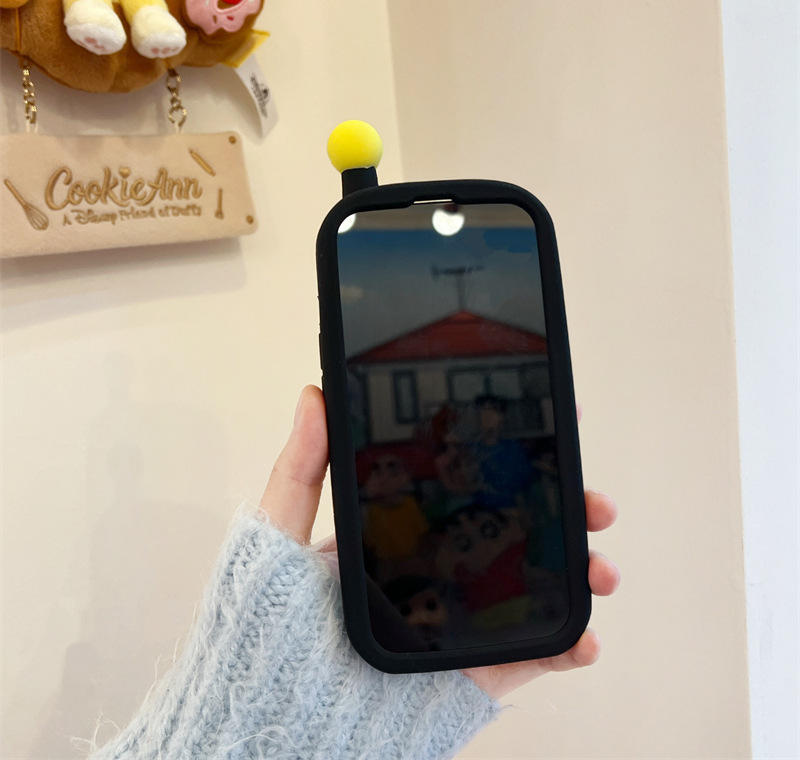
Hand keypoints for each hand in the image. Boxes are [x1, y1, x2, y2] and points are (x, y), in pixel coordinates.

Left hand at [260, 385, 619, 699]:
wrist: (275, 719)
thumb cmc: (269, 627)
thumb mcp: (279, 535)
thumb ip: (300, 469)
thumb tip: (313, 397)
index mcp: (402, 533)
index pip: (467, 488)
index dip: (512, 463)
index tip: (547, 435)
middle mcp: (438, 572)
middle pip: (515, 532)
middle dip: (564, 513)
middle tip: (590, 501)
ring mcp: (459, 621)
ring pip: (534, 588)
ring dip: (579, 573)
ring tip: (599, 567)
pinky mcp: (470, 673)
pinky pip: (528, 657)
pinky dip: (566, 646)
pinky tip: (586, 634)